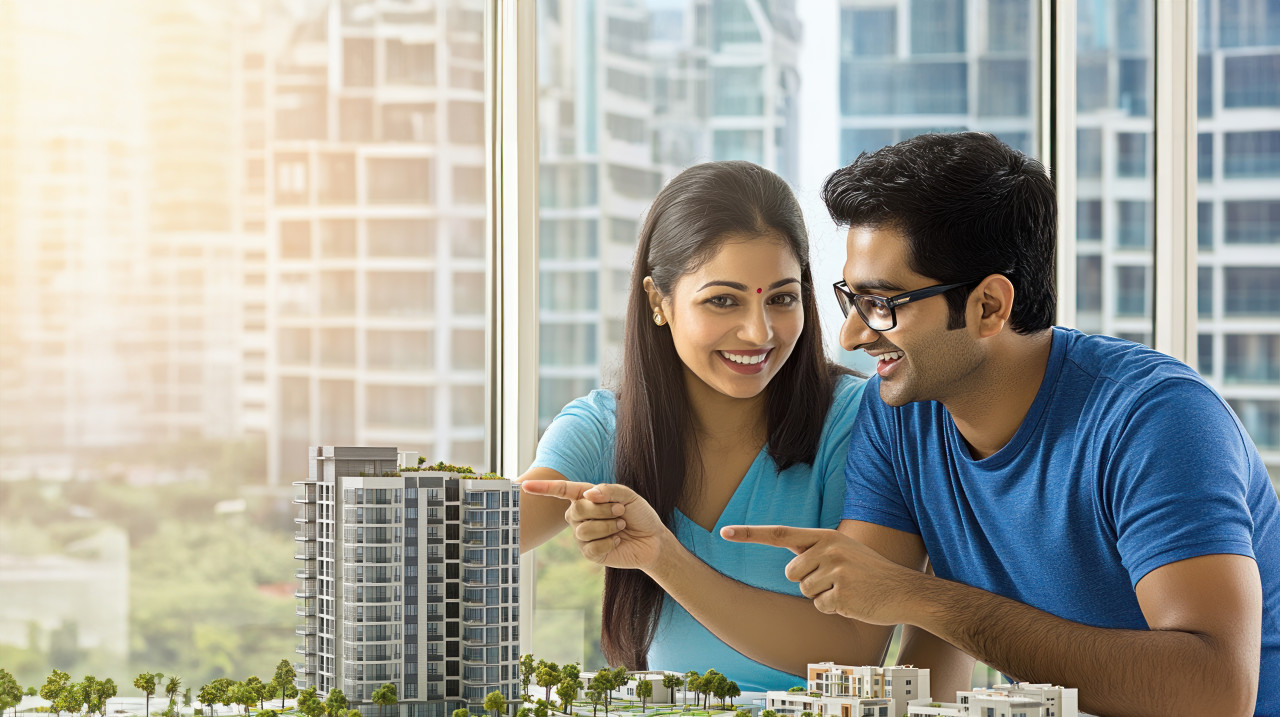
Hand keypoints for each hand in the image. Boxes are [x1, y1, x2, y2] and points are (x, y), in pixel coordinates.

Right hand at [520, 480, 667, 569]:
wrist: (652, 539)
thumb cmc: (639, 514)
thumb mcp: (628, 496)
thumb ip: (608, 490)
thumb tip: (587, 494)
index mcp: (585, 497)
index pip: (561, 491)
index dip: (543, 488)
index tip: (524, 485)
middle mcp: (579, 516)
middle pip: (577, 510)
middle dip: (602, 510)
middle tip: (620, 512)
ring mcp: (582, 535)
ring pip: (584, 529)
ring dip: (608, 526)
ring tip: (621, 526)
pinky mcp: (590, 553)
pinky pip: (591, 547)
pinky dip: (609, 542)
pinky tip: (617, 541)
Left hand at [719, 524, 921, 624]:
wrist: (903, 590)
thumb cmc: (869, 573)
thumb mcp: (842, 550)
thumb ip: (815, 551)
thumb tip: (789, 565)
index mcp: (824, 536)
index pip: (779, 532)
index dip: (749, 533)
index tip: (724, 531)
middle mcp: (828, 548)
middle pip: (791, 573)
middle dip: (808, 582)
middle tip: (836, 580)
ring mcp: (836, 571)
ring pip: (804, 592)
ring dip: (822, 597)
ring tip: (847, 589)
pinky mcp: (842, 594)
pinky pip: (820, 607)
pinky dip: (834, 609)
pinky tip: (853, 602)